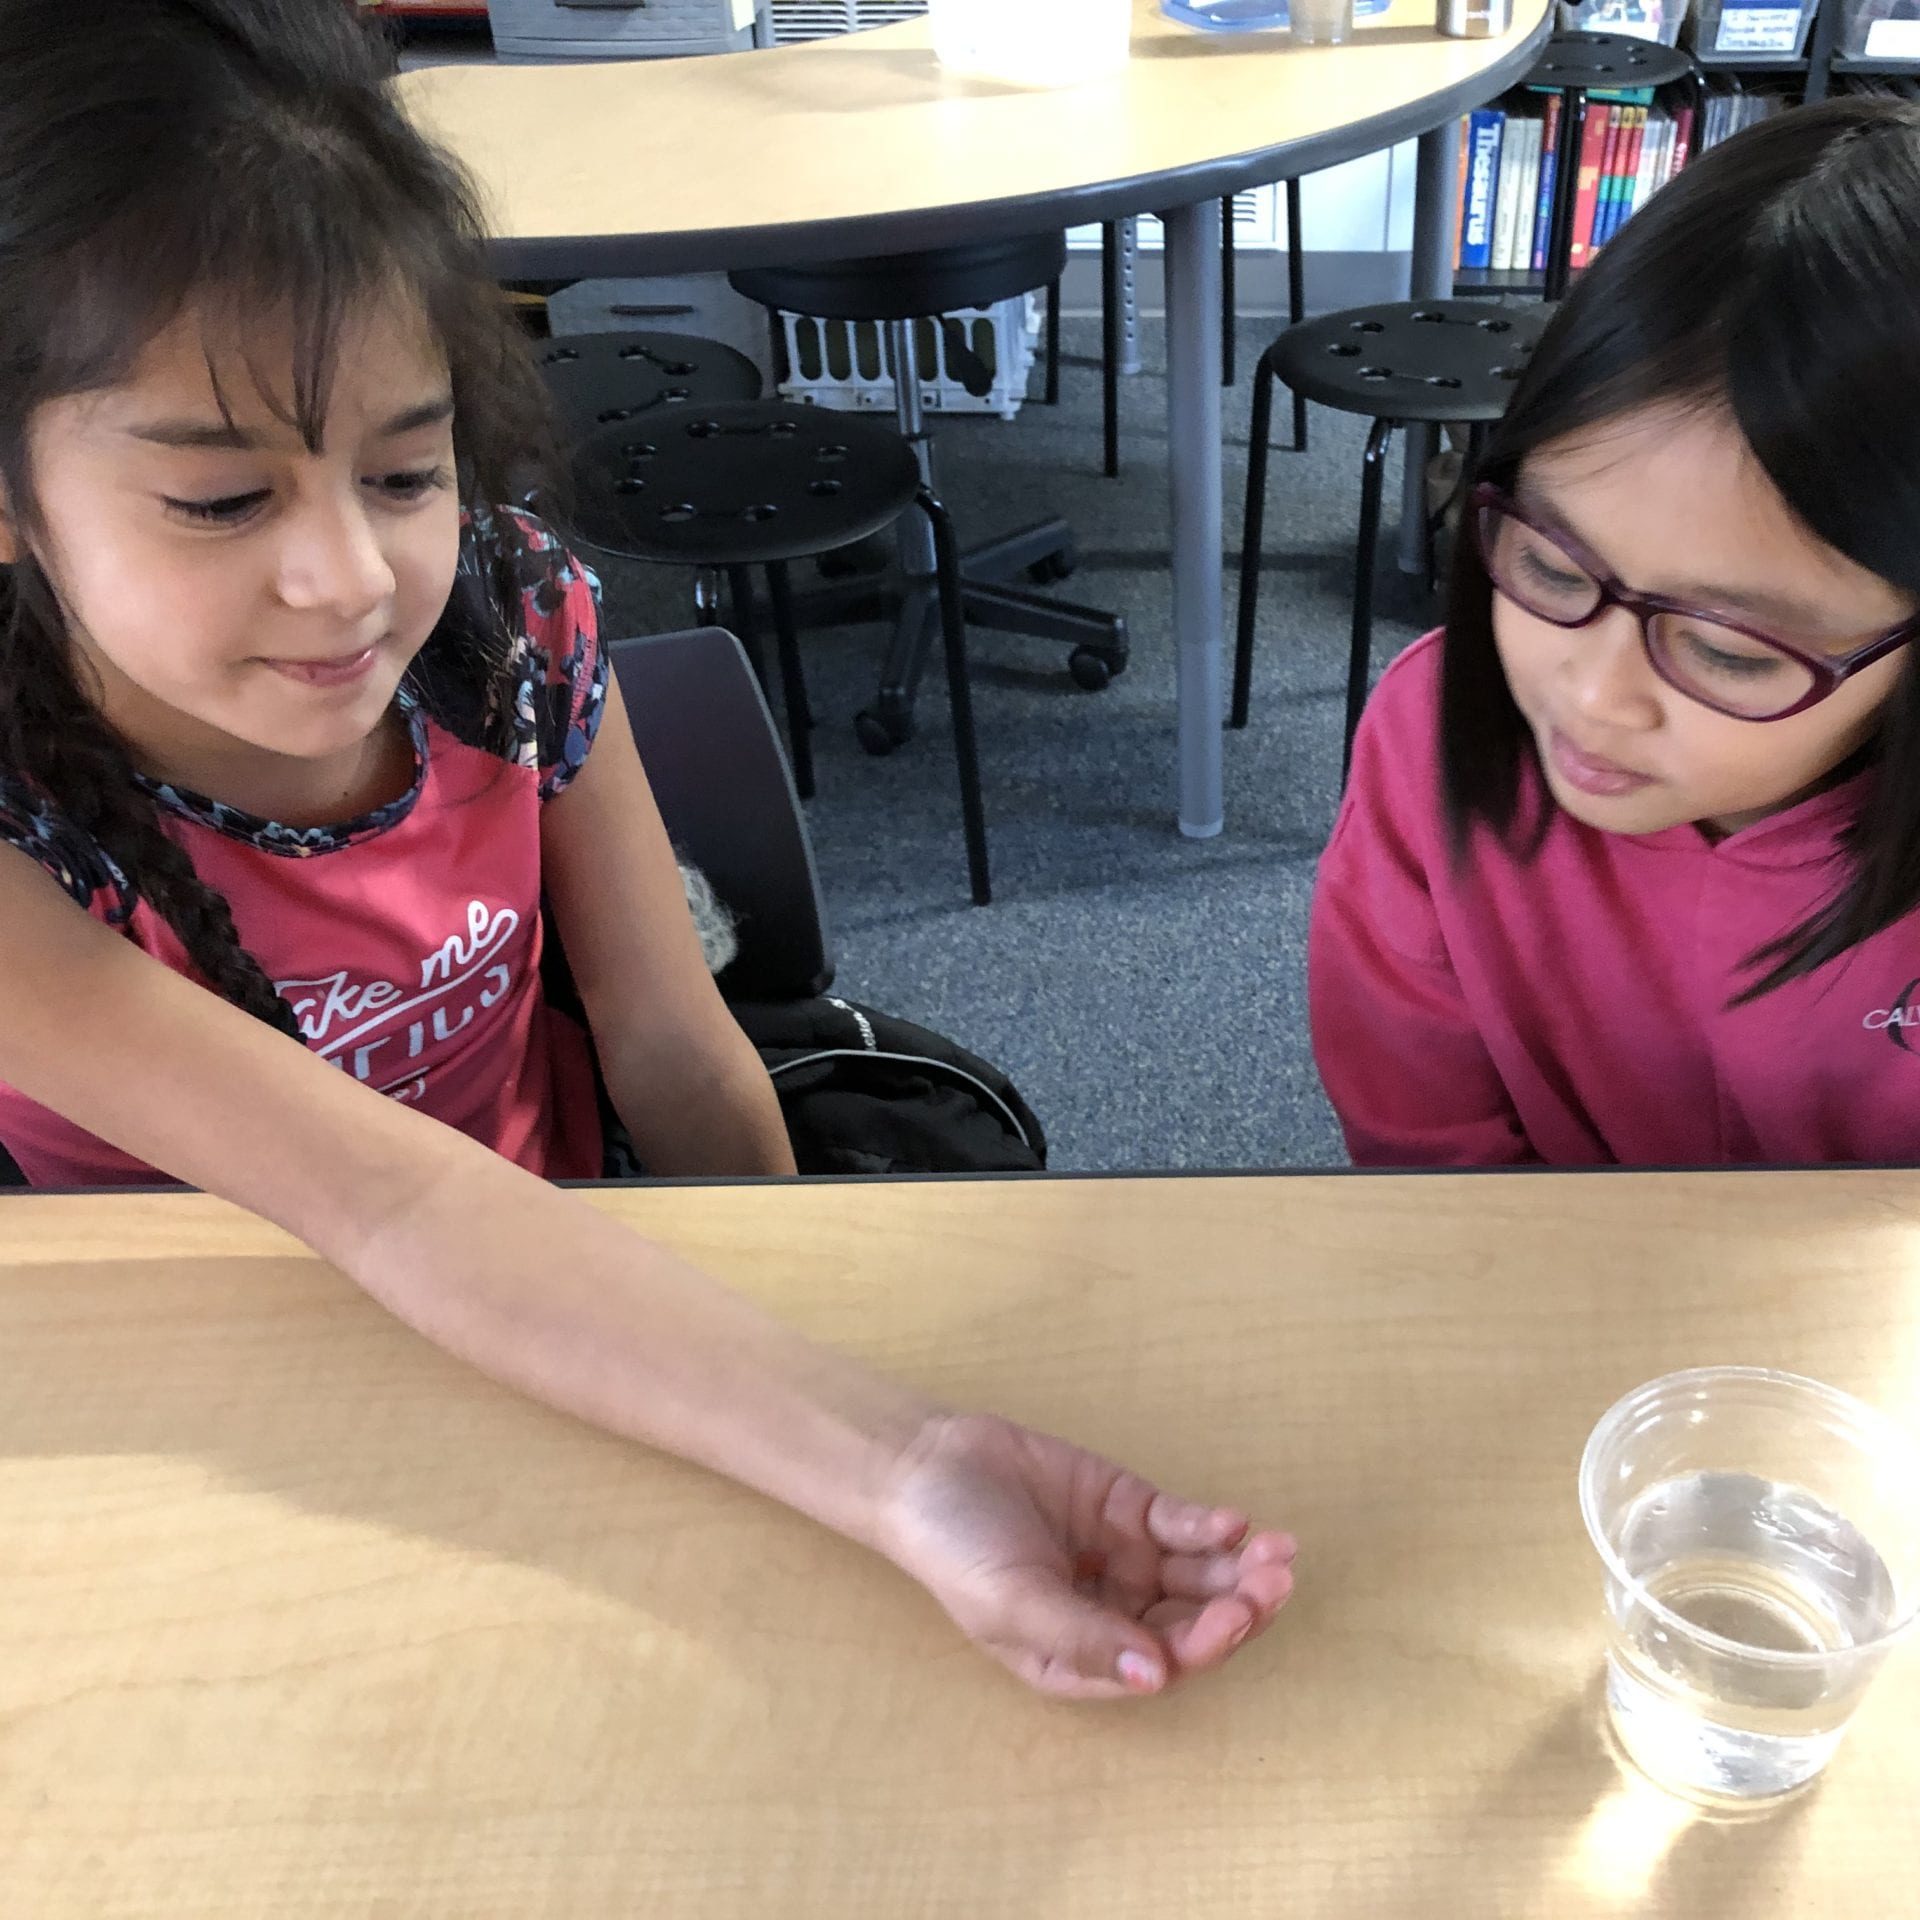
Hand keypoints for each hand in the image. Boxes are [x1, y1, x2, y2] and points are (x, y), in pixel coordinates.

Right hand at [873, 1411, 1296, 1700]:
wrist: (927, 1465)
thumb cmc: (957, 1548)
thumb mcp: (1013, 1603)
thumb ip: (1084, 1639)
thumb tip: (1156, 1678)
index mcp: (1084, 1659)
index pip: (1163, 1663)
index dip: (1204, 1645)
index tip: (1233, 1617)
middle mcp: (1114, 1616)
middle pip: (1193, 1621)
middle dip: (1239, 1607)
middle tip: (1274, 1583)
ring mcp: (1125, 1559)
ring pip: (1199, 1574)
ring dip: (1239, 1568)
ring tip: (1277, 1551)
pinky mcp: (1128, 1507)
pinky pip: (1180, 1524)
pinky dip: (1209, 1526)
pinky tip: (1232, 1522)